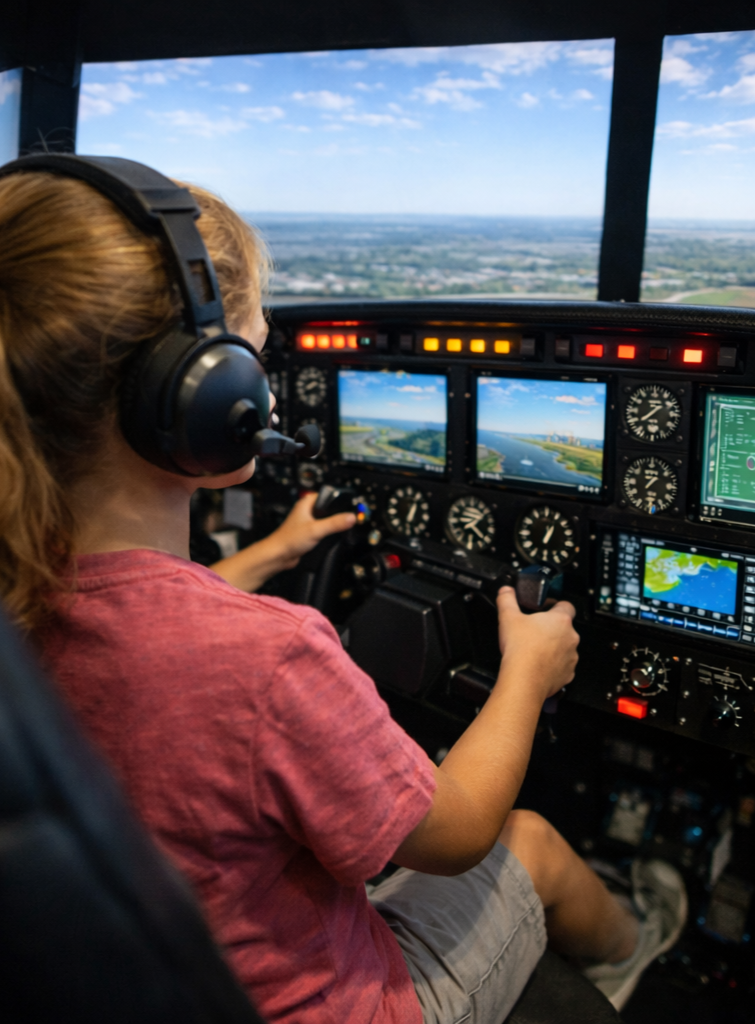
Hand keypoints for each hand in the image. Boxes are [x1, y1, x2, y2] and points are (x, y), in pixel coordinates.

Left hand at [266, 492, 355, 570]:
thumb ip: (335, 523)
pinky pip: (323, 530)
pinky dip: (329, 533)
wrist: (278, 556)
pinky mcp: (309, 534)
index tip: (350, 505)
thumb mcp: (316, 529)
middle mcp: (307, 511)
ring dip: (333, 524)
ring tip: (342, 527)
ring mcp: (308, 523)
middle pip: (328, 508)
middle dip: (338, 513)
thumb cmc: (288, 540)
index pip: (327, 495)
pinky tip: (333, 537)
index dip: (338, 499)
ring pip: (326, 520)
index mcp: (306, 503)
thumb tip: (351, 517)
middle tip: (349, 518)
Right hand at [496, 586, 578, 700]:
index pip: (567, 606)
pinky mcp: (568, 674)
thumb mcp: (508, 617)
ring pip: (564, 648)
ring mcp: (571, 657)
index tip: (546, 610)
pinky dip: (553, 666)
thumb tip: (506, 591)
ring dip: (554, 648)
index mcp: (560, 620)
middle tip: (534, 633)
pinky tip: (539, 666)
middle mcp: (571, 637)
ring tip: (535, 651)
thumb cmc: (520, 649)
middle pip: (564, 628)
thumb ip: (507, 600)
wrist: (524, 679)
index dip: (556, 606)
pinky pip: (563, 667)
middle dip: (551, 630)